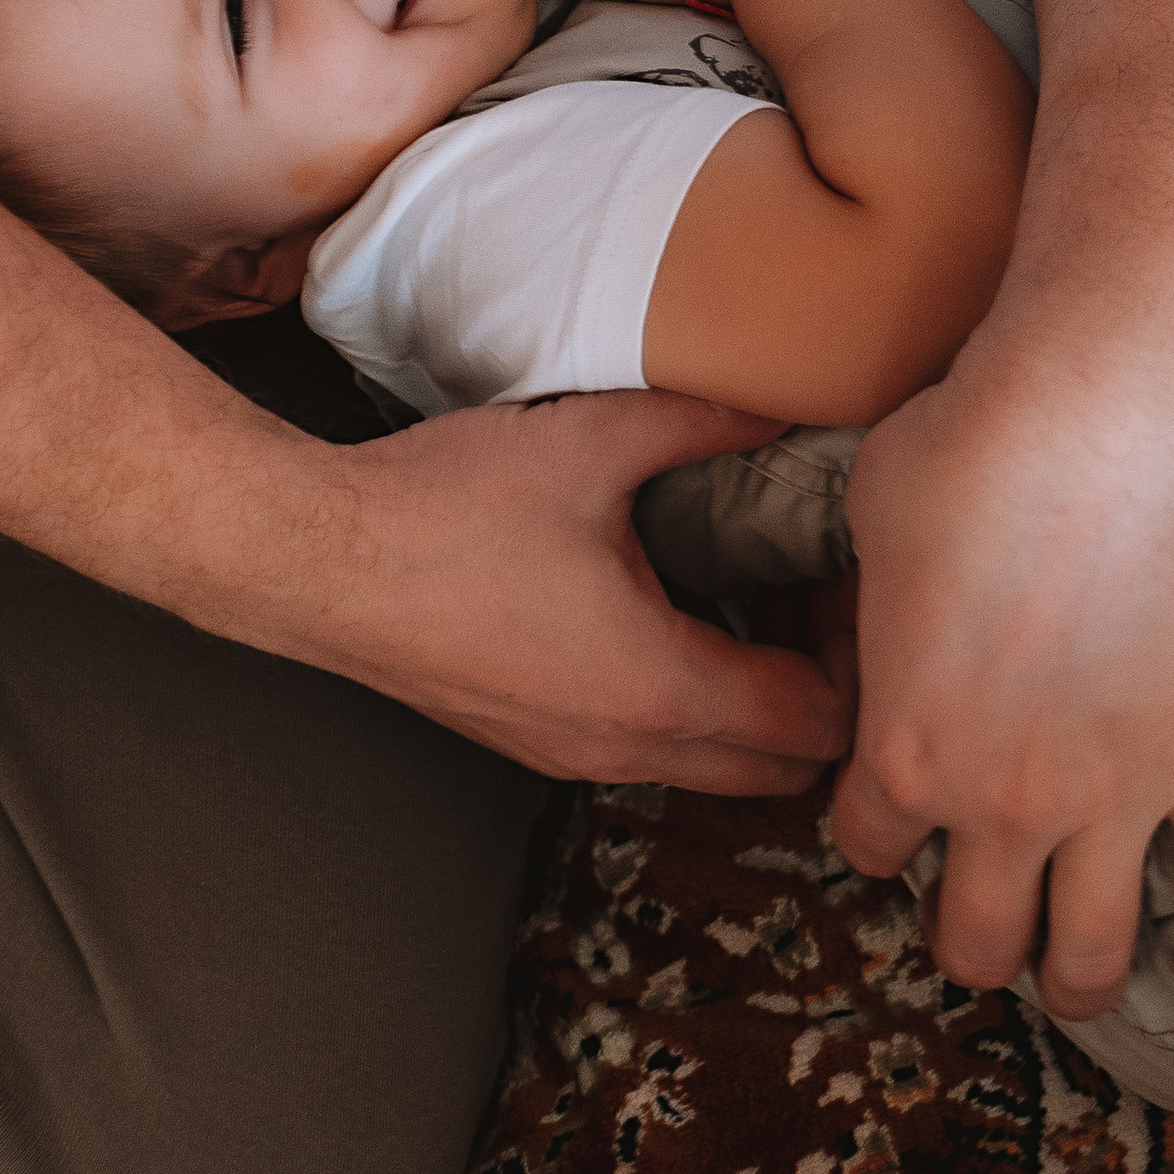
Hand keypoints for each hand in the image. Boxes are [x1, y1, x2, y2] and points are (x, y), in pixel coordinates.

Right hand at [329, 390, 854, 789]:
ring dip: (751, 704)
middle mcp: (627, 750)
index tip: (844, 583)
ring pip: (712, 767)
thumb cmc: (446, 509)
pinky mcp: (532, 744)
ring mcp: (574, 758)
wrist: (317, 562)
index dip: (856, 659)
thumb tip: (786, 402)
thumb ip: (706, 421)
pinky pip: (647, 750)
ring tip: (746, 597)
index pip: (821, 727)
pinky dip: (686, 704)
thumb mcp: (594, 441)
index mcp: (663, 691)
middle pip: (780, 771)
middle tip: (811, 598)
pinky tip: (664, 608)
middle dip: (820, 696)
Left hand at [830, 306, 1173, 1014]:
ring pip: (1094, 955)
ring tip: (1074, 971)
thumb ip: (863, 613)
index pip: (867, 848)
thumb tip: (871, 623)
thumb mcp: (862, 535)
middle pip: (975, 940)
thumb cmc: (962, 458)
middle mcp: (1003, 804)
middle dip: (969, 936)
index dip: (872, 829)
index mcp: (905, 754)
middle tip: (979, 907)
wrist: (1089, 427)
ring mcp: (1112, 798)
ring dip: (1076, 978)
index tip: (889, 805)